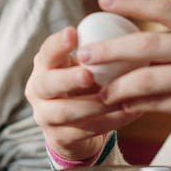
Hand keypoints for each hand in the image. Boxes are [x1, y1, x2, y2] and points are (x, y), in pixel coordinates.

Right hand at [24, 26, 139, 160]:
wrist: (74, 129)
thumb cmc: (83, 87)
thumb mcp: (82, 67)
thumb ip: (96, 54)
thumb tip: (132, 34)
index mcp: (44, 66)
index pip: (46, 52)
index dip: (58, 43)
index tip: (73, 32)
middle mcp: (38, 90)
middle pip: (47, 84)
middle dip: (68, 79)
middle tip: (89, 75)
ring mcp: (46, 116)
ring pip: (65, 112)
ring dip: (94, 104)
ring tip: (119, 97)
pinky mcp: (61, 138)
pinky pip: (86, 131)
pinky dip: (111, 121)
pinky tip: (130, 112)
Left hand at [80, 0, 170, 151]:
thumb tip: (142, 49)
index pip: (165, 9)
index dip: (132, 2)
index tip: (103, 0)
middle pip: (147, 44)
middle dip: (110, 49)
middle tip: (84, 53)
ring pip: (147, 77)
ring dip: (117, 85)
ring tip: (99, 89)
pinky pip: (158, 104)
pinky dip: (136, 105)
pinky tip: (122, 107)